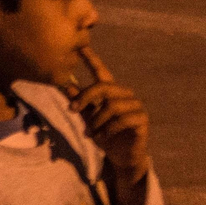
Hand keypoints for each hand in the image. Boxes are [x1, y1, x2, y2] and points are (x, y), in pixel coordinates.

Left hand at [63, 46, 150, 204]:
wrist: (121, 158)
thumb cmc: (105, 136)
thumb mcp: (87, 119)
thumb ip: (79, 103)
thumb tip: (62, 85)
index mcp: (111, 93)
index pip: (101, 72)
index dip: (92, 59)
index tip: (82, 46)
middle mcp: (125, 95)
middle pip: (104, 87)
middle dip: (86, 97)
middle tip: (73, 110)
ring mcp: (136, 106)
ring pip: (112, 105)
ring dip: (96, 121)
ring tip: (91, 134)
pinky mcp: (142, 119)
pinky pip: (123, 119)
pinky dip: (108, 129)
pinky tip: (103, 138)